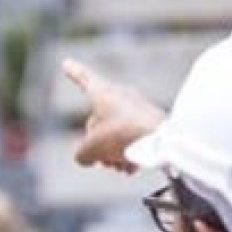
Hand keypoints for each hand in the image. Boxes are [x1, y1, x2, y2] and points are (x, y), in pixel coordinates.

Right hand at [61, 58, 166, 174]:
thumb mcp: (89, 150)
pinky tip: (131, 168)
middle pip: (96, 122)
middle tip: (102, 160)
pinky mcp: (151, 123)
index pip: (84, 79)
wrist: (163, 141)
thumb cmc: (123, 138)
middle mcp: (120, 96)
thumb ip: (81, 154)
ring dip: (111, 154)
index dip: (74, 73)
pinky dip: (128, 154)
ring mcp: (137, 109)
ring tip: (119, 166)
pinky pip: (131, 139)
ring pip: (114, 134)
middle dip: (96, 145)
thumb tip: (90, 157)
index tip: (67, 63)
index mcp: (103, 93)